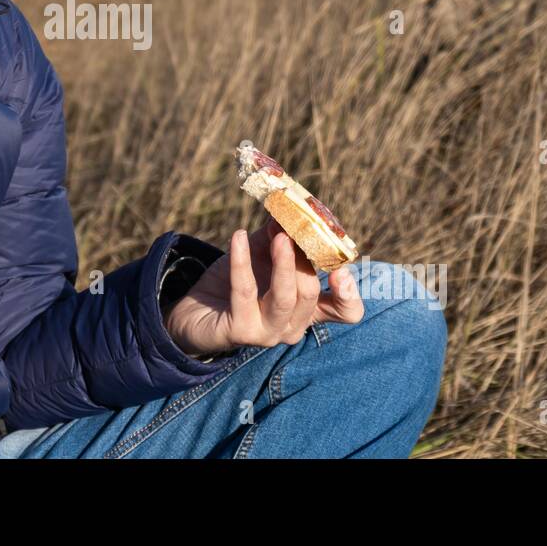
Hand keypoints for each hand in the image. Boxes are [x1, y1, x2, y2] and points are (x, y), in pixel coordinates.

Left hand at [164, 217, 364, 358]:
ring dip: (284, 263)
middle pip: (309, 293)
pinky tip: (238, 237)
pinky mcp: (240, 332)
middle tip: (292, 228)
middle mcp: (292, 326)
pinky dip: (241, 261)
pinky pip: (244, 292)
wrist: (196, 311)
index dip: (350, 293)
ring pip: (285, 298)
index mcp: (307, 309)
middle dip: (303, 258)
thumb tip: (286, 212)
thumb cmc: (236, 283)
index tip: (341, 267)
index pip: (346, 312)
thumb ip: (277, 236)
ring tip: (279, 236)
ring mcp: (268, 333)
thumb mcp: (262, 255)